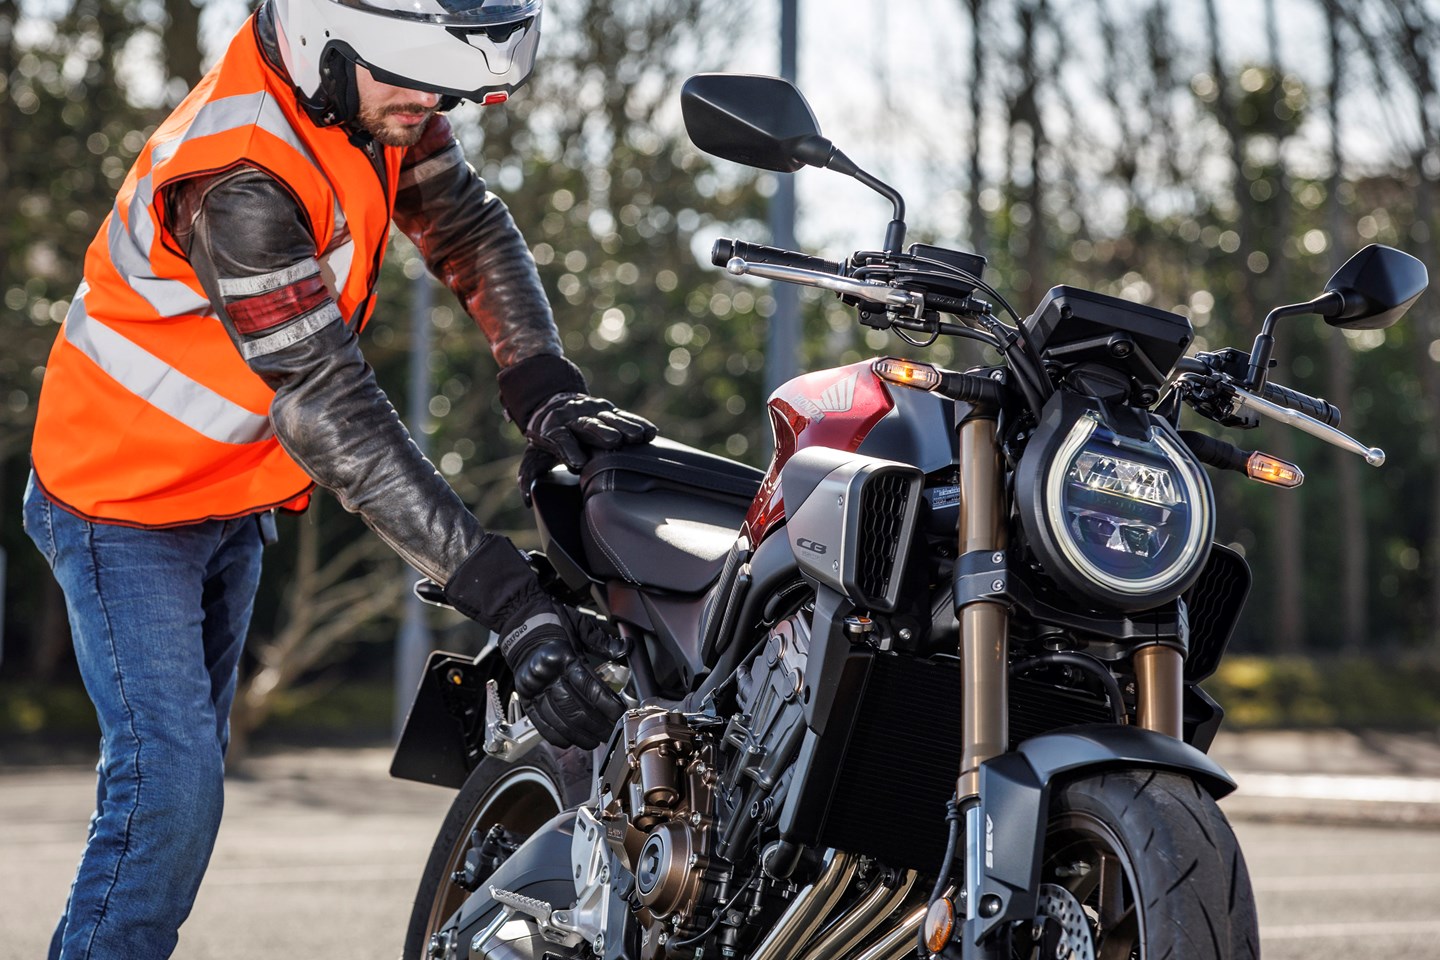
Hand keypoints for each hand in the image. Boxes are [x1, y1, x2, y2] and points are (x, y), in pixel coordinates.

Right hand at [443, 536, 625, 748]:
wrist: (520, 622)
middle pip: (574, 707)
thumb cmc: (552, 623)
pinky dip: (555, 735)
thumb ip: (602, 641)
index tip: (620, 713)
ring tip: (595, 740)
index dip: (606, 703)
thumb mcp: (580, 625)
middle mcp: (544, 674)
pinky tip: (570, 741)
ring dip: (579, 733)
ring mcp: (532, 687)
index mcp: (560, 654)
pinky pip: (539, 722)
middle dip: (596, 724)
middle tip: (611, 732)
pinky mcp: (524, 697)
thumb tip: (625, 649)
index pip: (588, 686)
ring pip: (558, 719)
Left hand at [526, 391, 656, 469]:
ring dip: (624, 427)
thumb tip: (526, 500)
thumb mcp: (533, 453)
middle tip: (614, 442)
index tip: (578, 464)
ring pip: (608, 419)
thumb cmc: (546, 437)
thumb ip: (529, 475)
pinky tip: (650, 433)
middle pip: (587, 425)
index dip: (568, 449)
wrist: (553, 403)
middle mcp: (573, 418)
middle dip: (600, 433)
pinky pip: (624, 416)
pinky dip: (637, 423)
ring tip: (638, 437)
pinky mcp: (607, 409)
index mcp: (552, 430)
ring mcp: (591, 412)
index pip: (559, 439)